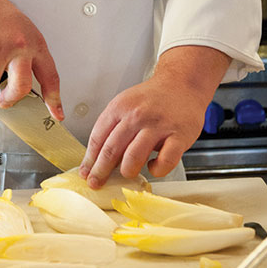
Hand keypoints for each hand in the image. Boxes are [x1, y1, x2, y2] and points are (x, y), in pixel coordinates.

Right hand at [0, 0, 63, 120]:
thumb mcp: (22, 31)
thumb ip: (27, 57)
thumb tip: (24, 87)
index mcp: (34, 43)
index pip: (50, 76)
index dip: (54, 99)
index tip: (57, 115)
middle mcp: (19, 47)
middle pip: (20, 88)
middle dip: (10, 99)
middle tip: (5, 100)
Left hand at [79, 46, 230, 186]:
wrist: (182, 84)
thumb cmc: (152, 99)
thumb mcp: (126, 104)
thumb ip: (113, 127)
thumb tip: (99, 157)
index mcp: (120, 107)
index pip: (98, 137)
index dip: (89, 159)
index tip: (85, 172)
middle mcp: (136, 116)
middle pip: (111, 149)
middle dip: (101, 171)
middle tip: (96, 183)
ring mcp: (158, 126)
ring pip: (134, 158)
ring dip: (127, 171)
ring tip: (128, 172)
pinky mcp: (179, 136)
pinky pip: (164, 162)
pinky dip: (157, 170)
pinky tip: (153, 165)